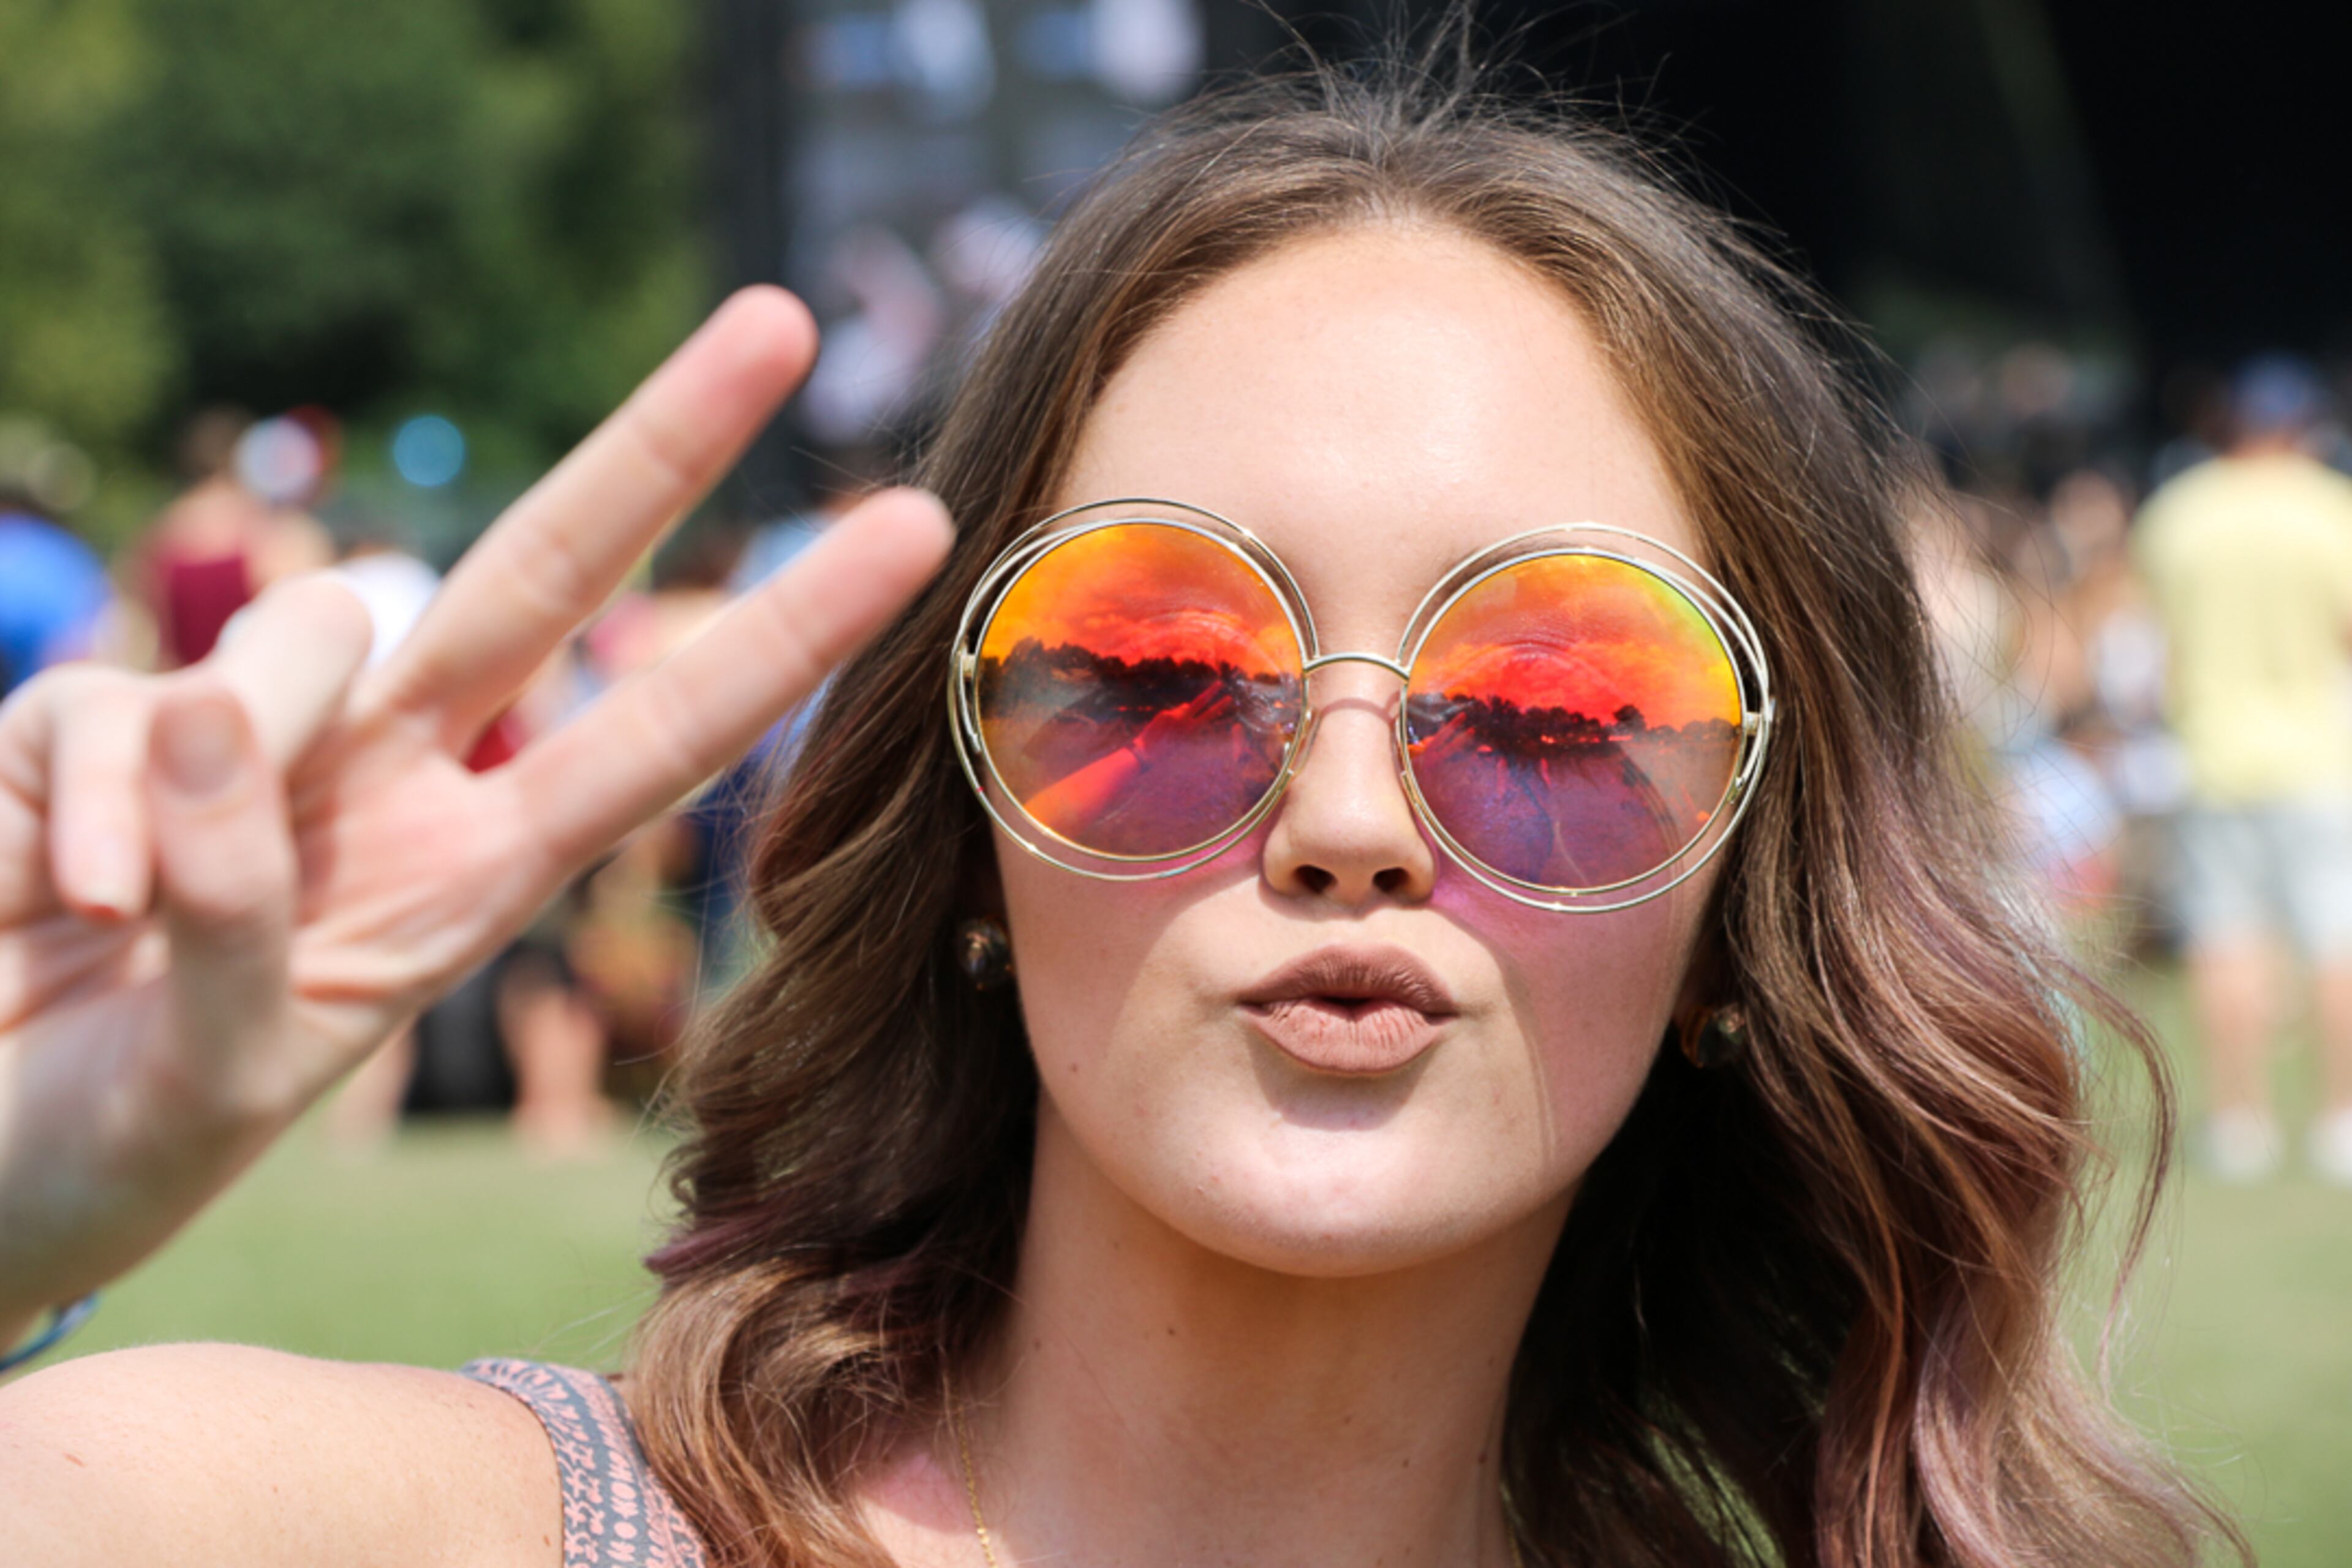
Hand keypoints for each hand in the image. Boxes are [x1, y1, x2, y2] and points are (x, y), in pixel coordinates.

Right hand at [0, 288, 952, 1337]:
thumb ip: (238, 915)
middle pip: (538, 580)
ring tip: (118, 925)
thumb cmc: (118, 1140)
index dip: (775, 638)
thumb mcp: (216, 1074)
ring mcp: (244, 737)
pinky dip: (68, 818)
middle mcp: (386, 778)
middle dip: (658, 451)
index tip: (912, 537)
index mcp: (470, 874)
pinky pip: (97, 714)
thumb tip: (202, 716)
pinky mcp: (91, 721)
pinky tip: (45, 910)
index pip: (654, 736)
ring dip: (224, 761)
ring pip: (306, 632)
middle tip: (780, 320)